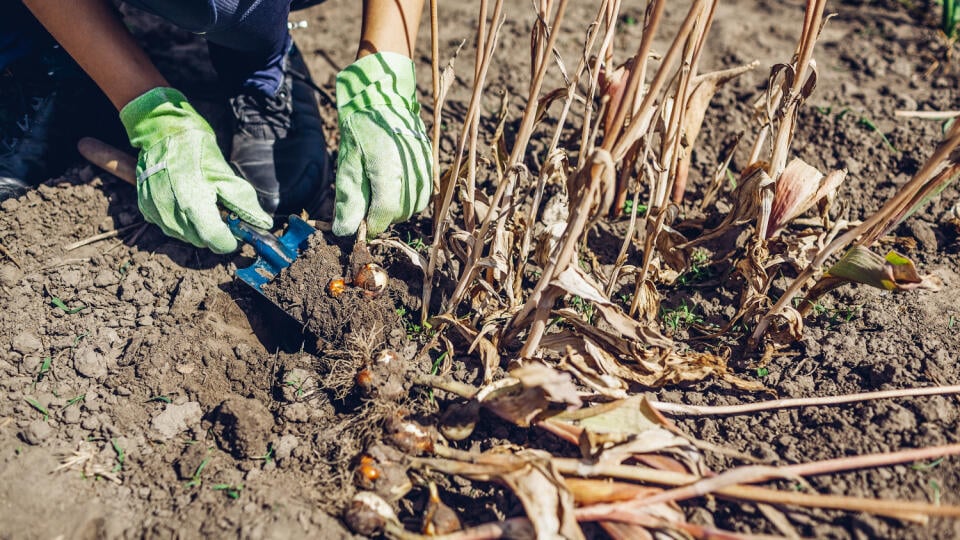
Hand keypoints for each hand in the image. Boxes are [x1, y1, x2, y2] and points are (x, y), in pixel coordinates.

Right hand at [119, 87, 271, 252]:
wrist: (162, 133)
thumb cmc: (197, 151)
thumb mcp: (226, 175)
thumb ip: (245, 203)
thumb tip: (263, 223)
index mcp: (193, 204)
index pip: (215, 240)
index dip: (229, 241)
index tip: (236, 234)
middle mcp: (171, 213)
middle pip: (202, 241)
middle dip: (215, 231)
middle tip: (219, 209)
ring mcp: (156, 213)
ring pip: (186, 237)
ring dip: (197, 227)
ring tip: (201, 201)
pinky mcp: (146, 209)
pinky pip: (170, 227)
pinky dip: (181, 221)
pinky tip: (184, 200)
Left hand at [333, 52, 431, 237]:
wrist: (386, 97)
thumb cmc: (362, 127)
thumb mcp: (348, 162)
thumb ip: (349, 199)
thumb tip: (346, 231)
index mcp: (388, 170)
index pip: (384, 215)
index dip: (370, 225)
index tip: (359, 226)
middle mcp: (411, 172)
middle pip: (399, 214)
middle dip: (381, 215)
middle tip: (365, 202)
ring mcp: (424, 169)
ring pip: (412, 207)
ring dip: (395, 208)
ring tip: (379, 191)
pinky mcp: (429, 165)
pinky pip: (422, 194)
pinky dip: (407, 198)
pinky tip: (393, 185)